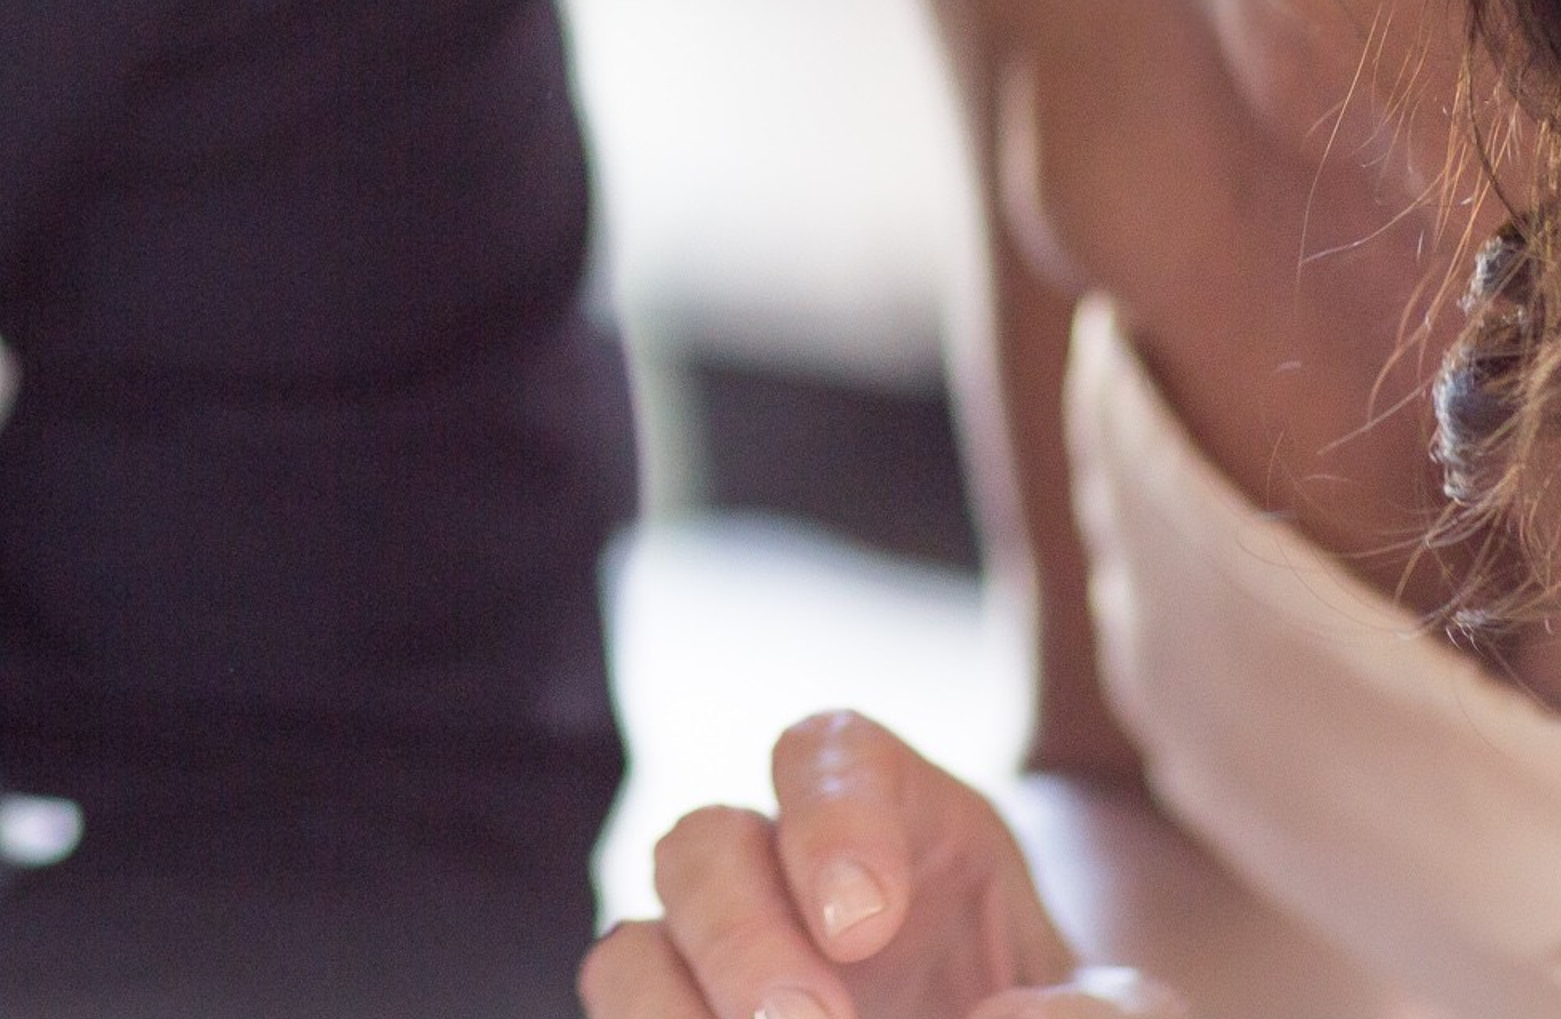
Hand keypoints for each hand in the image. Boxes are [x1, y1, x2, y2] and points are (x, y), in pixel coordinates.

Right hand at [581, 713, 1191, 1018]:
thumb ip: (1100, 1010)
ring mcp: (723, 962)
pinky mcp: (688, 1018)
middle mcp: (784, 872)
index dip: (827, 822)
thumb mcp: (1121, 1010)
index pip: (825, 756)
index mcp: (894, 819)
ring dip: (673, 1005)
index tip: (865, 921)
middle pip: (706, 842)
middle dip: (743, 938)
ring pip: (636, 943)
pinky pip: (627, 1014)